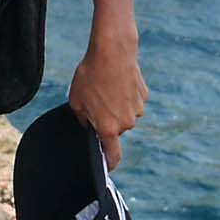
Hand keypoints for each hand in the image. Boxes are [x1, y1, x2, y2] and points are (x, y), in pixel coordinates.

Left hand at [65, 26, 144, 168]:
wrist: (112, 51)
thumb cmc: (90, 76)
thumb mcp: (76, 101)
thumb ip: (83, 120)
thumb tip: (89, 126)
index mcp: (108, 128)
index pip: (112, 156)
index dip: (109, 164)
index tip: (106, 168)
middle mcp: (126, 123)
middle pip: (116, 129)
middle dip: (106, 121)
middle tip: (95, 102)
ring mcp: (137, 109)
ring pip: (125, 114)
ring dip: (116, 107)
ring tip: (105, 87)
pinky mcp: (144, 96)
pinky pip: (132, 101)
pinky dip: (125, 94)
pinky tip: (116, 80)